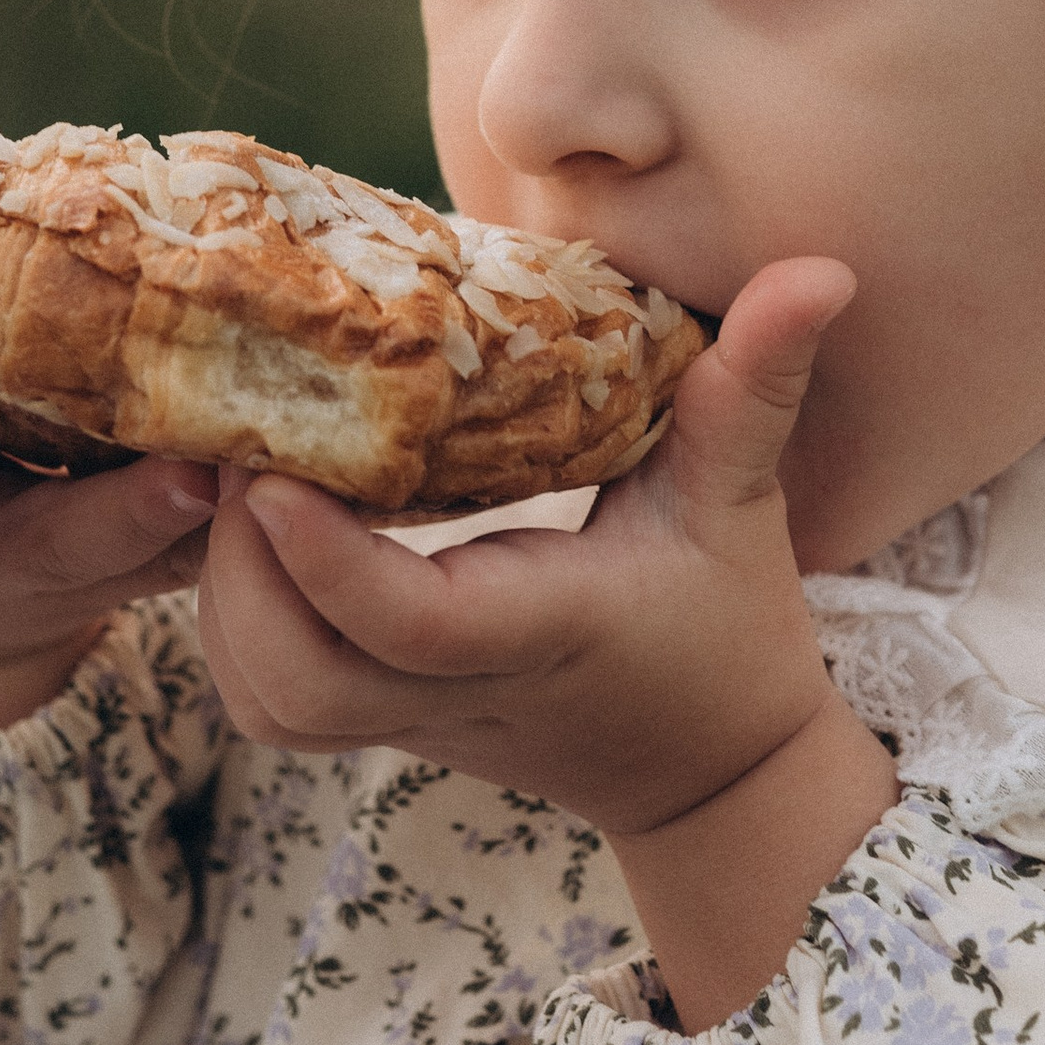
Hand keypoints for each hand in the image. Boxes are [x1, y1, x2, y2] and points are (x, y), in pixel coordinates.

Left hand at [196, 260, 897, 1022]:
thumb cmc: (728, 624)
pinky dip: (235, 629)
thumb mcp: (744, 498)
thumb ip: (759, 384)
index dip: (326, 560)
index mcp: (542, 629)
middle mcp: (461, 692)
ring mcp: (413, 723)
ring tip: (229, 475)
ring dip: (223, 600)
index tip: (270, 472)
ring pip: (269, 705)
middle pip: (301, 685)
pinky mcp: (384, 725)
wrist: (712, 774)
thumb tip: (821, 269)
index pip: (412, 627)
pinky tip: (248, 534)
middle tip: (228, 444)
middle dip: (237, 573)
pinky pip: (272, 704)